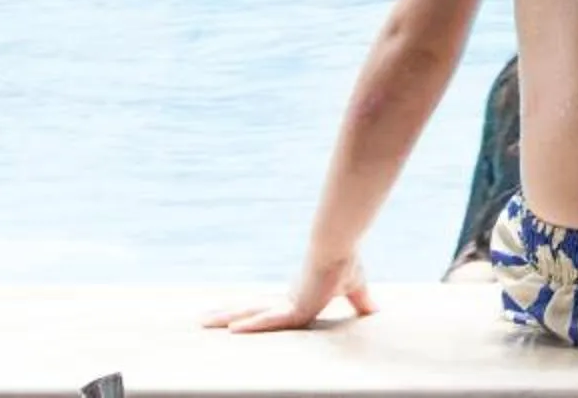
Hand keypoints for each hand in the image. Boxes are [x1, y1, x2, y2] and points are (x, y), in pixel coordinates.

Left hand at [204, 253, 374, 333]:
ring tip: (200, 322)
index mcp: (294, 298)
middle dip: (224, 316)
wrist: (340, 247)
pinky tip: (232, 330)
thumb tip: (376, 309)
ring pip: (249, 315)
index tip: (229, 319)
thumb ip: (360, 302)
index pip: (263, 309)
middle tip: (201, 320)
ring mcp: (287, 303)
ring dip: (224, 318)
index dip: (245, 314)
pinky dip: (252, 325)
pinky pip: (270, 320)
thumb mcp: (354, 290)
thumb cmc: (345, 263)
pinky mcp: (296, 307)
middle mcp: (285, 300)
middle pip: (248, 311)